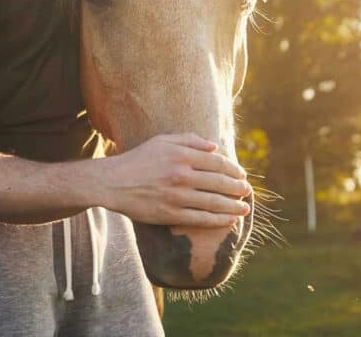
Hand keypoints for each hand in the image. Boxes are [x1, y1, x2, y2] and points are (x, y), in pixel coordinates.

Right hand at [96, 133, 251, 226]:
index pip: (216, 162)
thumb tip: (214, 146)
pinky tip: (229, 220)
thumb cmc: (139, 159)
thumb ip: (189, 140)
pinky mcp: (171, 214)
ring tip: (245, 209)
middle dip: (237, 188)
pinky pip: (201, 219)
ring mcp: (176, 196)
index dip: (233, 169)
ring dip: (233, 206)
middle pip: (219, 182)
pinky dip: (218, 220)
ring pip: (213, 202)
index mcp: (181, 155)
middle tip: (247, 191)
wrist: (113, 182)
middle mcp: (181, 175)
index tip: (242, 174)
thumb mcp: (162, 141)